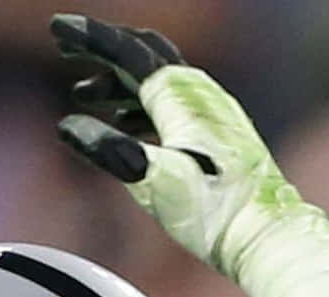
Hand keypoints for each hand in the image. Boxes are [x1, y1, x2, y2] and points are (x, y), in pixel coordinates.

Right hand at [51, 13, 328, 296]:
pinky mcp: (217, 134)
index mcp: (183, 99)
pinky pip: (169, 103)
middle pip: (145, 56)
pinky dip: (138, 104)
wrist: (268, 237)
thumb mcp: (154, 182)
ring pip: (156, 81)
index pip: (130, 55)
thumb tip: (68, 125)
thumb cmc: (214, 214)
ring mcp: (212, 113)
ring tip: (82, 94)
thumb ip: (111, 151)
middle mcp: (201, 95)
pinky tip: (124, 123)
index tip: (60, 29)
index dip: (92, 39)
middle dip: (103, 49)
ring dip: (116, 82)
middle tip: (66, 46)